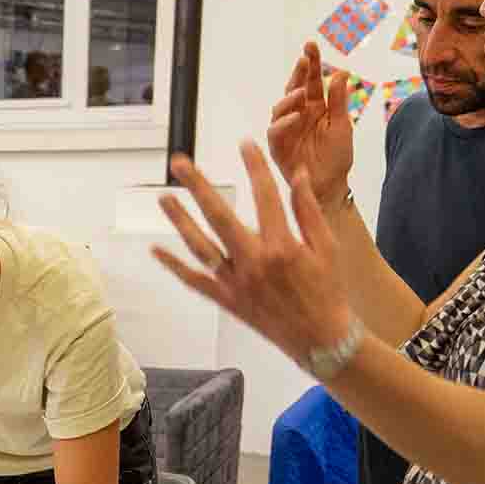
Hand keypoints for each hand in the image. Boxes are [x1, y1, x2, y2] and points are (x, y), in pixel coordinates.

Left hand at [151, 144, 354, 371]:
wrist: (319, 339)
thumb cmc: (328, 290)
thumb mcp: (326, 247)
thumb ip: (308, 210)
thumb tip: (297, 174)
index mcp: (282, 246)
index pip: (265, 196)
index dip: (255, 167)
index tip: (244, 144)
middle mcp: (254, 262)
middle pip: (219, 216)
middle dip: (198, 186)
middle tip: (179, 163)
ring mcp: (236, 283)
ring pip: (201, 246)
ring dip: (179, 221)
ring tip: (163, 198)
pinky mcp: (226, 300)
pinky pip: (195, 281)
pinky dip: (174, 266)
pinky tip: (156, 250)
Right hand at [266, 43, 353, 212]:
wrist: (330, 187)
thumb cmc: (336, 157)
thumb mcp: (342, 125)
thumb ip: (340, 100)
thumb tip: (340, 72)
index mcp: (316, 107)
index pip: (312, 80)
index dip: (311, 63)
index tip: (311, 46)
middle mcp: (299, 115)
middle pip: (295, 88)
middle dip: (298, 73)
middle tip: (304, 59)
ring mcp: (287, 130)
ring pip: (281, 108)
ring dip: (290, 98)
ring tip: (301, 92)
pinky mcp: (278, 147)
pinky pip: (276, 132)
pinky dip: (284, 123)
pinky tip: (296, 117)